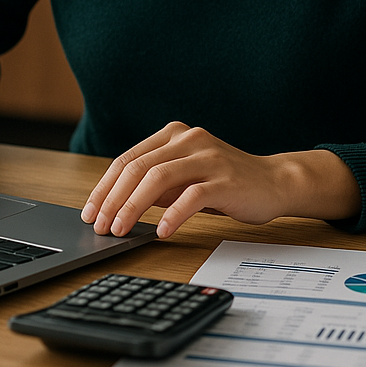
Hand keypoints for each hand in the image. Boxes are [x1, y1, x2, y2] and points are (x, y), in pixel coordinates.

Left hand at [80, 121, 360, 238]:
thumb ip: (156, 184)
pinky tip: (161, 232)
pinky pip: (192, 196)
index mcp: (174, 134)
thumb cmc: (225, 182)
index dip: (104, 187)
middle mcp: (188, 139)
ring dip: (133, 207)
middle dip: (112, 200)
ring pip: (158, 178)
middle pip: (137, 167)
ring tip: (121, 230)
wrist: (275, 182)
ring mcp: (207, 157)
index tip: (90, 212)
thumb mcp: (185, 178)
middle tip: (99, 226)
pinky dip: (172, 215)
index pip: (127, 159)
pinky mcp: (225, 179)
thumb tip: (116, 205)